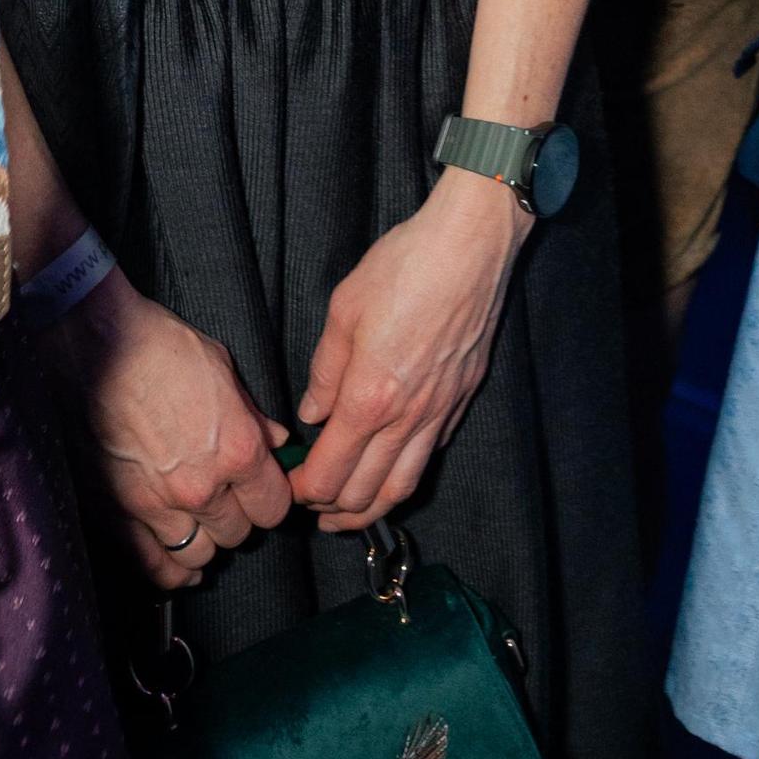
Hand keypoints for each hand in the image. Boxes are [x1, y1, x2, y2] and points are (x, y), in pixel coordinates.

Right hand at [42, 271, 289, 586]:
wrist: (96, 347)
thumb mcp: (223, 369)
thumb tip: (276, 441)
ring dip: (204, 540)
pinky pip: (153, 567)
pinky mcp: (118, 514)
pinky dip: (169, 570)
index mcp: (236, 449)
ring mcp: (158, 506)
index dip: (270, 499)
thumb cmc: (160, 348)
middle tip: (227, 500)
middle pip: (238, 534)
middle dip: (237, 517)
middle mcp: (201, 487)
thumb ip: (253, 415)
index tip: (262, 492)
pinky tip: (176, 562)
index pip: (273, 507)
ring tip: (200, 523)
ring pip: (199, 554)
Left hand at [291, 176, 526, 530]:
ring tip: (347, 512)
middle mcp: (406, 417)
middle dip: (330, 511)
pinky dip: (405, 473)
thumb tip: (313, 412)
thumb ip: (324, 370)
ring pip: (402, 486)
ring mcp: (439, 412)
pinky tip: (391, 465)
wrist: (470, 246)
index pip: (328, 474)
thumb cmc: (405, 266)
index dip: (302, 491)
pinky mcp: (462, 399)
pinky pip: (431, 454)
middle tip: (310, 504)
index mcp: (368, 398)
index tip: (288, 486)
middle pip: (363, 494)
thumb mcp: (344, 308)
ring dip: (369, 510)